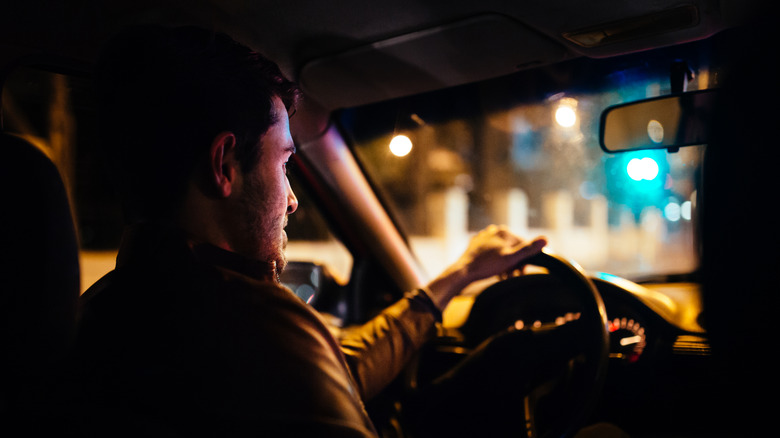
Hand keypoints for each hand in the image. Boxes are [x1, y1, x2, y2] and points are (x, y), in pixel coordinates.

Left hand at [424, 225, 546, 309]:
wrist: (464, 271)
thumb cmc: (487, 265)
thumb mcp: (511, 258)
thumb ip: (528, 249)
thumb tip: (546, 239)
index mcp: (503, 231)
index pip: (522, 245)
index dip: (524, 259)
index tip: (520, 272)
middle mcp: (493, 231)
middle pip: (511, 248)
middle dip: (513, 262)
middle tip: (511, 276)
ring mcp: (484, 237)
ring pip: (501, 250)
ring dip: (505, 263)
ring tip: (502, 275)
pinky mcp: (476, 245)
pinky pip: (491, 253)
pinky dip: (494, 261)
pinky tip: (493, 270)